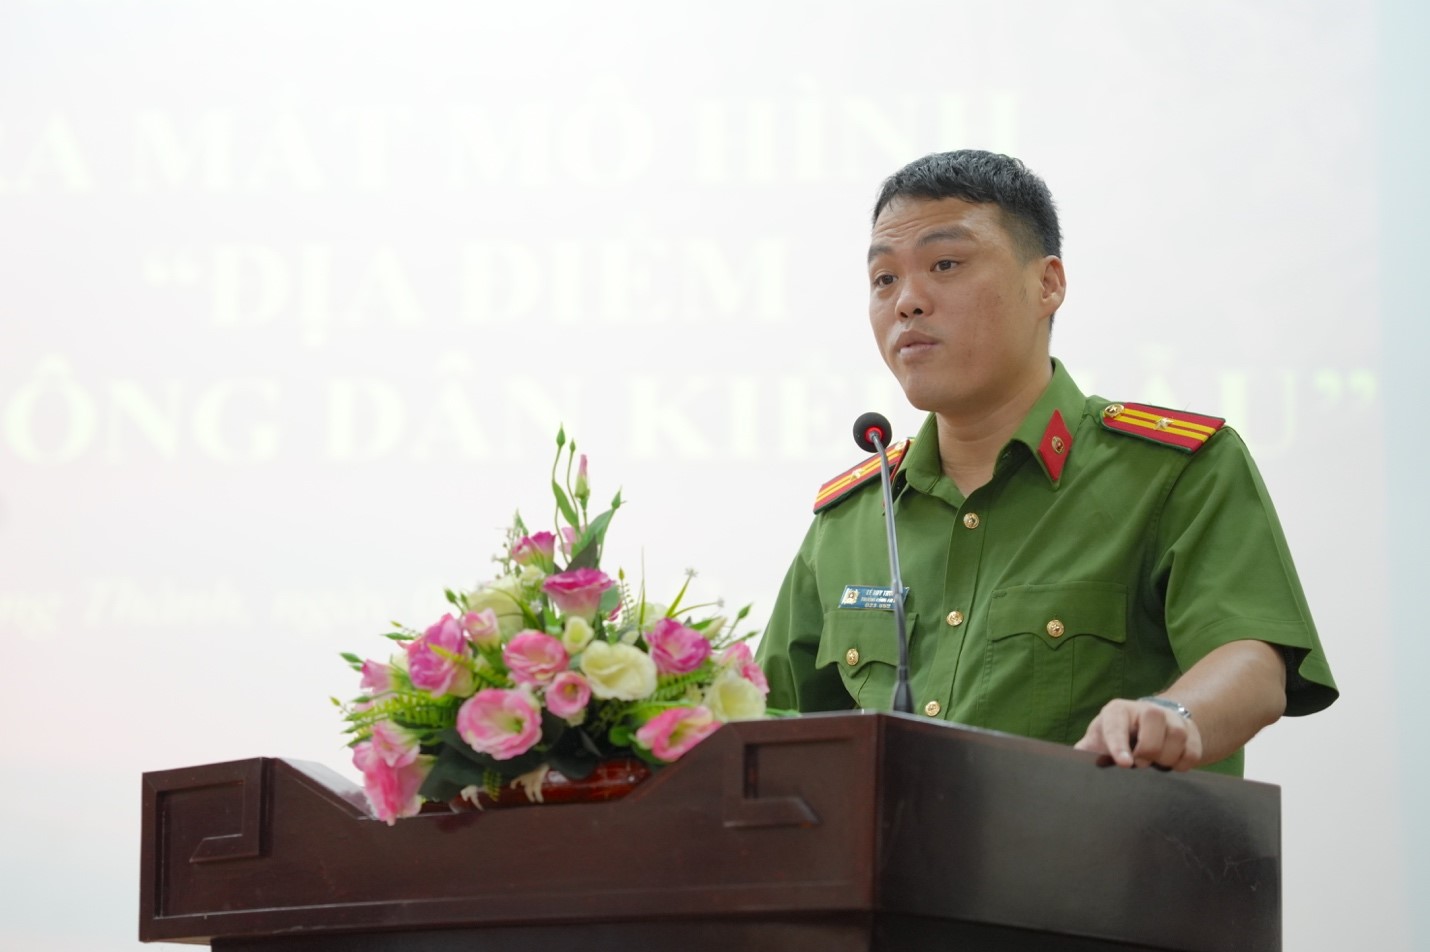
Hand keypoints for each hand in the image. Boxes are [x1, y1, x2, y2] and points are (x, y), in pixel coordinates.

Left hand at [1074, 698, 1202, 770]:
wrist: (1146, 730)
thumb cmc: (1117, 737)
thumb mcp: (1098, 741)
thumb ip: (1086, 751)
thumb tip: (1074, 761)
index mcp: (1117, 711)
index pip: (1117, 724)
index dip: (1120, 744)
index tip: (1125, 763)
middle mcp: (1145, 709)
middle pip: (1154, 721)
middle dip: (1148, 750)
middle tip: (1140, 763)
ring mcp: (1171, 718)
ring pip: (1178, 736)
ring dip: (1166, 758)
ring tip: (1154, 764)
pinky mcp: (1191, 731)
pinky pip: (1193, 751)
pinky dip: (1182, 764)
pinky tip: (1170, 765)